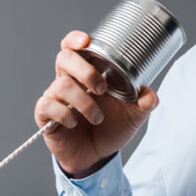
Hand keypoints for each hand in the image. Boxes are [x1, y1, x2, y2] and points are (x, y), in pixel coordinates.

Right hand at [34, 30, 159, 176]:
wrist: (96, 157)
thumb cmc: (110, 129)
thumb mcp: (132, 116)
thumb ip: (144, 103)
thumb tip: (150, 95)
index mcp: (86, 73)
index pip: (73, 47)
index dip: (75, 39)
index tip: (85, 42)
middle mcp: (68, 80)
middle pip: (65, 58)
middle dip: (85, 71)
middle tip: (102, 89)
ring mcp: (55, 97)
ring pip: (61, 85)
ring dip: (83, 102)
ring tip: (97, 117)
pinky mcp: (45, 115)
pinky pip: (47, 106)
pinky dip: (64, 114)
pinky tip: (74, 123)